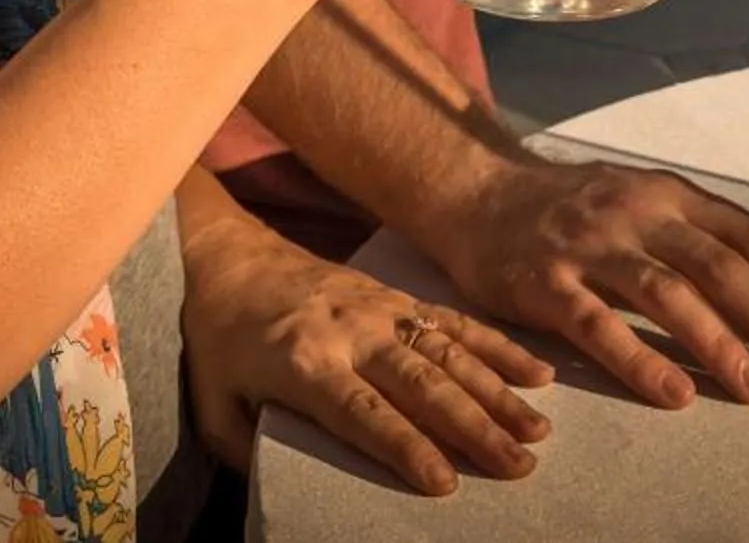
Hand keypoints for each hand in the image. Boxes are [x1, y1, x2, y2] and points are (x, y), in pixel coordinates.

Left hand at [180, 216, 553, 496]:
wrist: (235, 258)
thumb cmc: (221, 340)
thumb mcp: (211, 401)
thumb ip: (243, 448)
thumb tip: (280, 489)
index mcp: (306, 364)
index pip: (365, 414)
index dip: (407, 447)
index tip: (447, 483)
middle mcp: (352, 334)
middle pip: (422, 386)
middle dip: (474, 427)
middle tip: (517, 465)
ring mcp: (381, 310)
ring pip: (450, 353)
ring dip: (498, 392)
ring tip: (538, 430)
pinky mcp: (398, 296)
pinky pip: (456, 323)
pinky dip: (499, 346)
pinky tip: (537, 372)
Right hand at [421, 154, 748, 410]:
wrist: (475, 191)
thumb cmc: (572, 208)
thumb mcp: (644, 199)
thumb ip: (704, 232)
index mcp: (669, 194)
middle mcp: (636, 213)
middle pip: (721, 268)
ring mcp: (588, 246)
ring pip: (667, 293)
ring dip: (720, 344)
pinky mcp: (542, 283)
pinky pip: (596, 325)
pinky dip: (639, 360)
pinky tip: (674, 393)